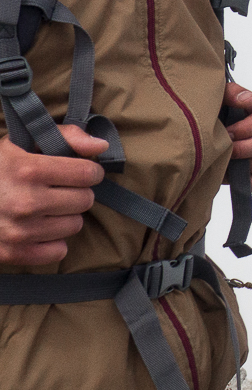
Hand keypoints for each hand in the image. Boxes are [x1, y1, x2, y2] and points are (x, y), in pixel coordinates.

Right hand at [0, 125, 108, 265]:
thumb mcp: (24, 142)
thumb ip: (66, 137)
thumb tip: (101, 147)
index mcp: (27, 169)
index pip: (88, 174)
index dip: (89, 171)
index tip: (79, 171)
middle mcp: (25, 201)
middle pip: (85, 200)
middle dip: (77, 192)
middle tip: (58, 189)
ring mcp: (18, 230)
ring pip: (74, 225)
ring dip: (65, 216)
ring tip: (45, 207)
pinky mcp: (12, 253)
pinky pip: (58, 251)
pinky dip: (52, 242)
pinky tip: (38, 228)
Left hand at [224, 82, 251, 192]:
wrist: (209, 133)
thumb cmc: (217, 113)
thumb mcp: (220, 97)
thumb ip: (231, 92)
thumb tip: (244, 99)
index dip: (246, 127)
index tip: (227, 131)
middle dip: (243, 147)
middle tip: (225, 147)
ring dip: (242, 163)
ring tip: (225, 160)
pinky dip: (248, 180)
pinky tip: (233, 172)